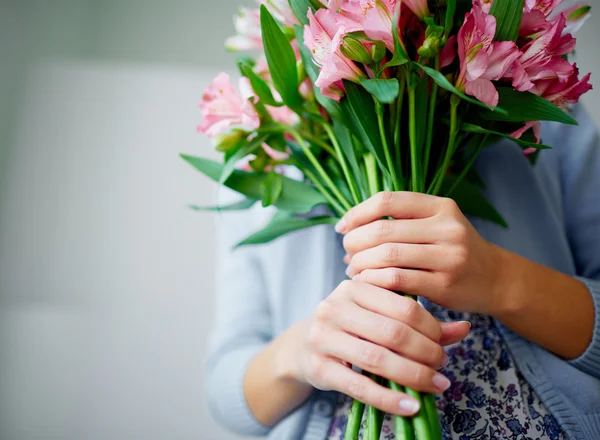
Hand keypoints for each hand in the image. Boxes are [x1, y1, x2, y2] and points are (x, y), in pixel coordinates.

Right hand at [275, 280, 470, 415]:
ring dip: (413, 375)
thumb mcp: (379, 316)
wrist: (302, 347)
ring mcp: (323, 337)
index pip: (404, 306)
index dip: (431, 328)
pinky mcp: (318, 367)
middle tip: (442, 366)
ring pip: (377, 358)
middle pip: (392, 332)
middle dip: (426, 353)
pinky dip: (389, 399)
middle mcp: (335, 307)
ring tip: (435, 384)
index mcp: (354, 287)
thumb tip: (464, 328)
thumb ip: (420, 321)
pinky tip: (411, 406)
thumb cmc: (350, 327)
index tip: (444, 345)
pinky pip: (359, 386)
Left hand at [338, 191, 504, 314]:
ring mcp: (449, 255)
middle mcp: (447, 227)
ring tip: (353, 270)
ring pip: (387, 255)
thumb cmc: (454, 251)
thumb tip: (350, 224)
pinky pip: (397, 279)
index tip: (342, 228)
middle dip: (355, 242)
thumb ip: (402, 220)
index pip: (387, 201)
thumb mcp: (437, 224)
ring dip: (361, 263)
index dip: (357, 213)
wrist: (496, 280)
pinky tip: (365, 283)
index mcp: (440, 206)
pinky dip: (373, 280)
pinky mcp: (445, 284)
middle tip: (346, 254)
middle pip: (383, 230)